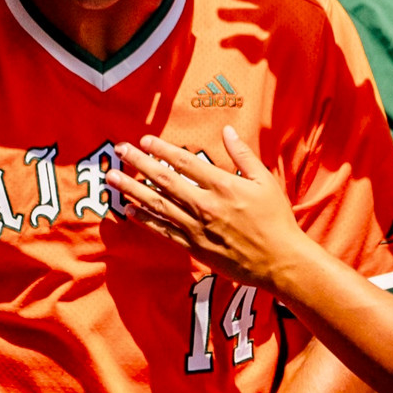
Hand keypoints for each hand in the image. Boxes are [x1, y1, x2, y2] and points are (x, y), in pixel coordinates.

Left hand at [109, 127, 313, 294]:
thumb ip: (243, 155)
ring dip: (132, 189)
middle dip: (139, 163)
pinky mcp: (194, 247)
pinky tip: (129, 210)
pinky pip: (164, 231)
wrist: (279, 262)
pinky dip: (145, 220)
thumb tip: (227, 130)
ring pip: (158, 205)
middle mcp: (205, 205)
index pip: (185, 162)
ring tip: (112, 178)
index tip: (145, 140)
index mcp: (223, 186)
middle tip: (120, 150)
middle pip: (164, 180)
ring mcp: (197, 228)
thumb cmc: (276, 219)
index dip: (162, 149)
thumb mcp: (265, 181)